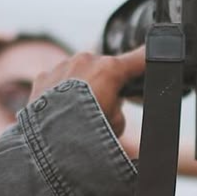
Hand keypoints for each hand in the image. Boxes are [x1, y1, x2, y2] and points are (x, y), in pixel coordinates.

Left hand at [29, 49, 146, 136]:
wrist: (49, 142)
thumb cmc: (86, 133)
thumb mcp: (118, 124)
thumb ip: (117, 107)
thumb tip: (109, 104)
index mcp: (109, 69)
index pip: (137, 58)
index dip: (147, 58)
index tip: (153, 53)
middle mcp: (85, 61)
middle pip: (104, 68)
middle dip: (105, 83)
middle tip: (101, 108)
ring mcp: (62, 66)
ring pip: (79, 72)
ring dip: (81, 86)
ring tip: (76, 112)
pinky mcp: (43, 77)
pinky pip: (58, 81)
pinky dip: (60, 93)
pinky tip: (59, 111)